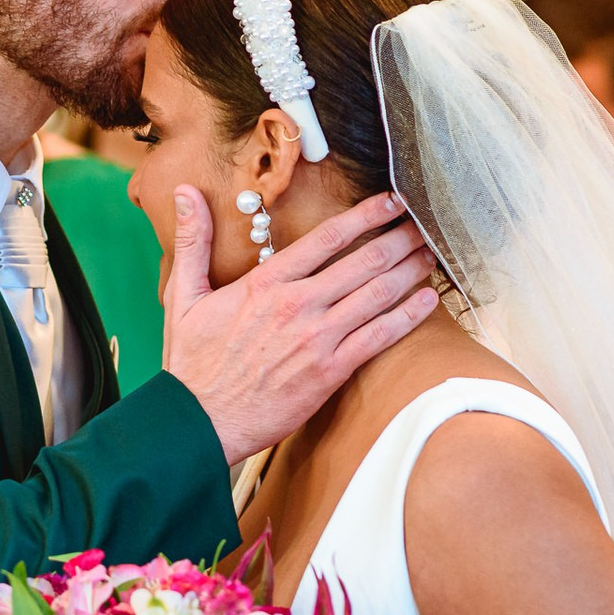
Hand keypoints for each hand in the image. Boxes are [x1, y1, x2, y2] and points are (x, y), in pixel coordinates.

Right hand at [163, 187, 439, 462]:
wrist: (200, 421)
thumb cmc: (193, 364)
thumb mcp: (183, 296)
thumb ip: (193, 241)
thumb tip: (186, 194)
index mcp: (266, 283)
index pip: (327, 237)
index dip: (366, 214)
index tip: (390, 201)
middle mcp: (297, 304)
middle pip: (363, 260)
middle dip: (398, 239)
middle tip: (422, 224)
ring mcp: (317, 338)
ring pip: (377, 294)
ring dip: (410, 271)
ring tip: (430, 254)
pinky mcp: (330, 371)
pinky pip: (378, 337)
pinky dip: (407, 317)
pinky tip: (427, 302)